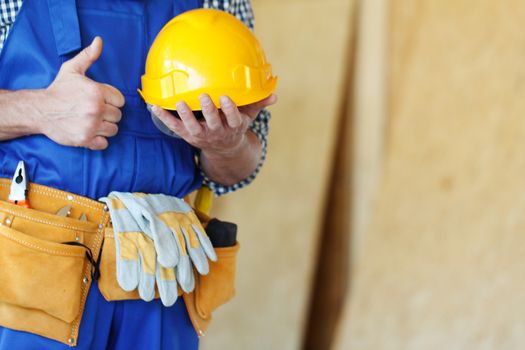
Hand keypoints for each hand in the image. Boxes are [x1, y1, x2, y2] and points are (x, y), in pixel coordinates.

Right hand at [38, 37, 124, 149]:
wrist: (40, 110)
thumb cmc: (59, 90)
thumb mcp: (72, 70)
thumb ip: (88, 56)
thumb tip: (99, 41)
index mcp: (97, 92)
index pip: (120, 100)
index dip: (111, 100)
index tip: (100, 100)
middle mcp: (96, 109)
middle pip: (118, 116)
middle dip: (108, 114)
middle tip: (94, 111)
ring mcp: (91, 125)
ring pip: (113, 130)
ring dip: (105, 127)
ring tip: (92, 121)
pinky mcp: (86, 139)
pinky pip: (104, 143)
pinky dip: (98, 140)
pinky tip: (89, 132)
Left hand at [151, 93, 276, 156]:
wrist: (224, 149)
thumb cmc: (235, 125)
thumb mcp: (249, 116)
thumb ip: (259, 104)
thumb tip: (275, 95)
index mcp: (233, 127)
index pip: (233, 118)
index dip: (230, 110)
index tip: (225, 98)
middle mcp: (218, 132)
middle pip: (213, 122)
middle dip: (209, 111)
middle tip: (204, 97)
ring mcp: (202, 135)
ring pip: (193, 127)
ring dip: (186, 115)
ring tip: (179, 102)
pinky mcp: (188, 136)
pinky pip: (175, 128)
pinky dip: (164, 118)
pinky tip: (154, 106)